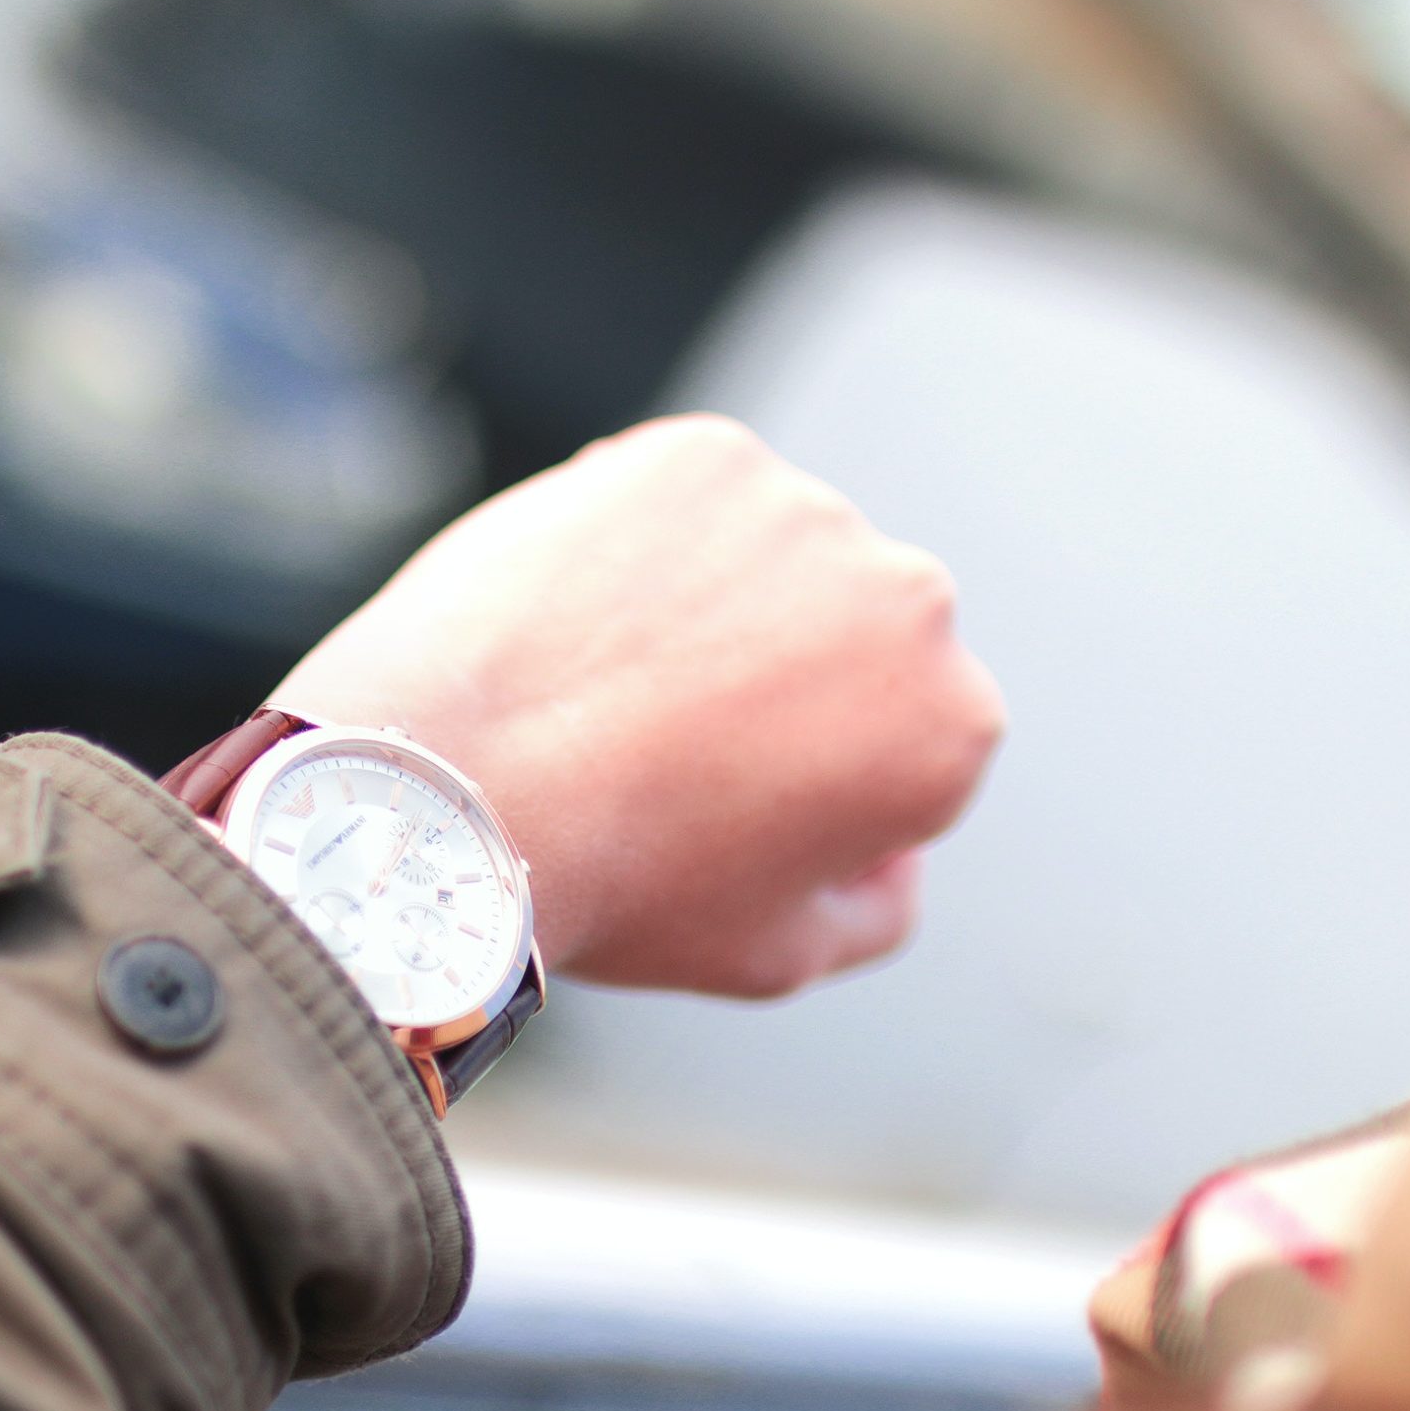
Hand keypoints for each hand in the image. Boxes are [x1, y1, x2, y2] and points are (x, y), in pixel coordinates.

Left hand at [273, 414, 1003, 996]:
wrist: (458, 785)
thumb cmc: (617, 887)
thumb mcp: (778, 956)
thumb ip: (879, 907)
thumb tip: (896, 852)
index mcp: (951, 725)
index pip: (910, 740)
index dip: (818, 780)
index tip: (726, 805)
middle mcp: (912, 600)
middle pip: (856, 635)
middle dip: (784, 677)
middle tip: (663, 740)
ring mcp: (806, 511)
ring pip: (774, 557)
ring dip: (716, 602)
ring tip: (606, 681)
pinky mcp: (706, 454)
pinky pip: (689, 501)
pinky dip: (642, 543)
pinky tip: (577, 616)